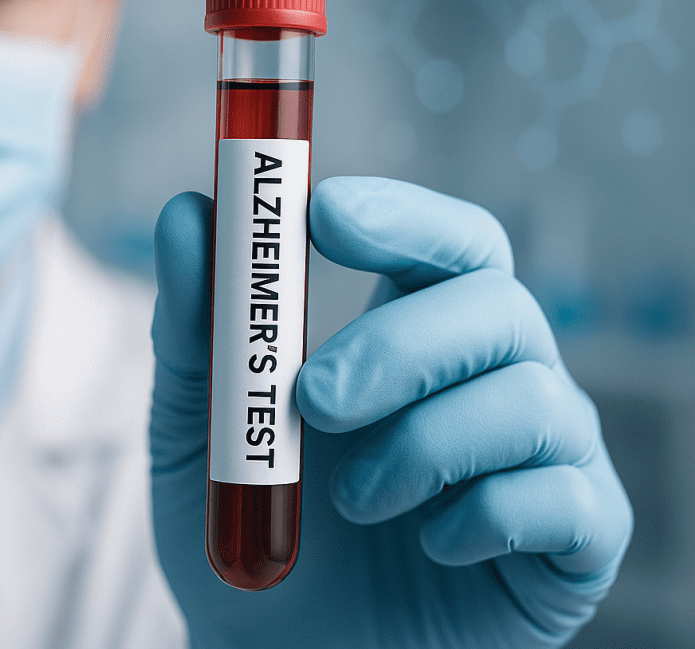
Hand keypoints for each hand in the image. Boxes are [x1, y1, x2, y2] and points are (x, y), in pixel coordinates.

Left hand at [149, 177, 631, 647]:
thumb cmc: (246, 530)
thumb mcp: (200, 428)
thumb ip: (197, 327)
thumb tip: (188, 214)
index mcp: (413, 337)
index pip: (448, 244)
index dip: (404, 216)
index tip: (324, 215)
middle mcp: (490, 382)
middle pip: (499, 305)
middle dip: (403, 345)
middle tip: (313, 399)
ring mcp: (541, 459)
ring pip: (535, 399)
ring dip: (425, 446)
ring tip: (351, 502)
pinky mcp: (573, 544)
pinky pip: (569, 499)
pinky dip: (487, 517)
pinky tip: (431, 547)